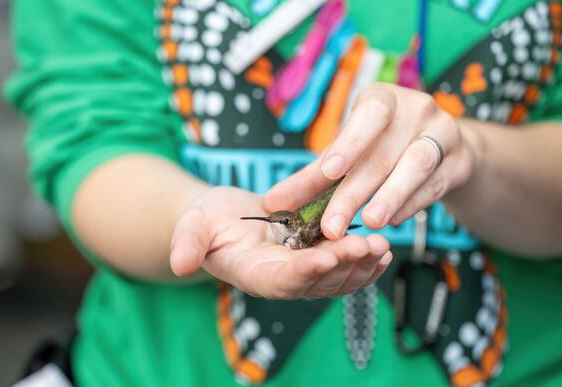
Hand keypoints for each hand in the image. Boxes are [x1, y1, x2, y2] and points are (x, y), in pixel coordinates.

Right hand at [170, 186, 390, 298]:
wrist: (226, 219)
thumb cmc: (208, 220)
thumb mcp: (193, 225)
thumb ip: (188, 244)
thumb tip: (178, 265)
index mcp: (254, 275)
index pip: (283, 280)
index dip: (305, 271)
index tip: (328, 256)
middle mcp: (283, 280)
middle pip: (318, 281)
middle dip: (346, 265)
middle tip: (370, 245)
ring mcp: (302, 272)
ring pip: (337, 278)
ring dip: (361, 265)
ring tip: (383, 246)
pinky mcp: (315, 260)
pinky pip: (343, 268)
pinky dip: (363, 262)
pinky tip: (383, 250)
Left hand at [264, 83, 475, 238]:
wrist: (442, 145)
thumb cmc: (381, 146)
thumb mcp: (348, 154)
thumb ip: (312, 178)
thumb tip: (271, 203)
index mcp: (383, 99)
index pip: (368, 114)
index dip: (350, 142)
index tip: (329, 171)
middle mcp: (416, 109)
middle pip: (383, 153)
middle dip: (354, 192)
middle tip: (331, 226)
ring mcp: (443, 132)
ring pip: (417, 164)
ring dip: (391, 196)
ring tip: (369, 222)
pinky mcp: (460, 161)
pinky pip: (436, 184)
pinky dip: (412, 204)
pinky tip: (392, 220)